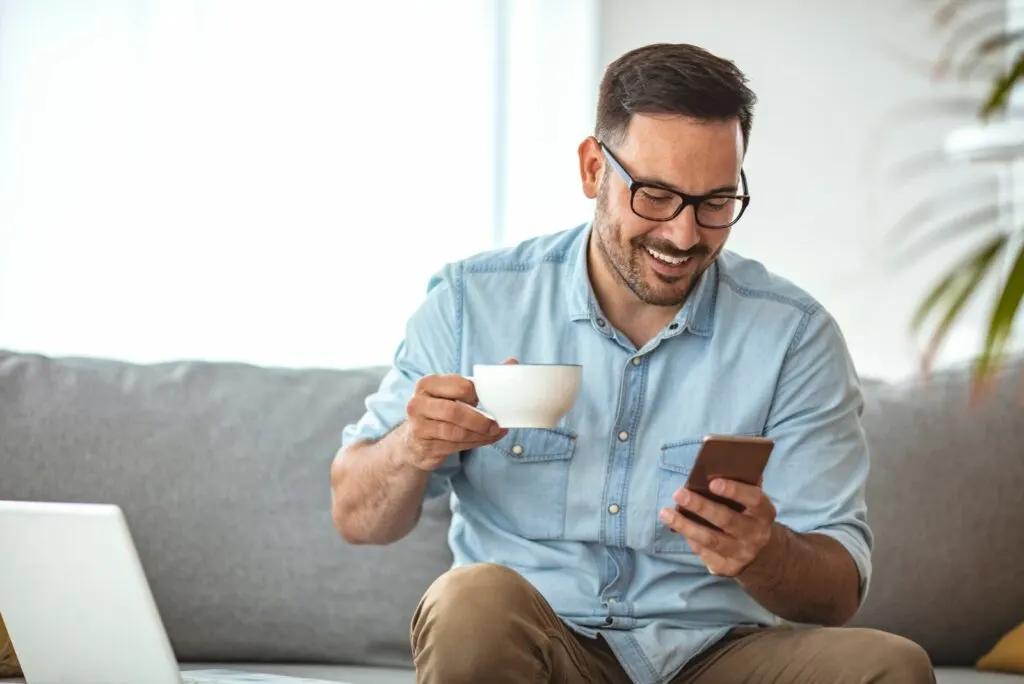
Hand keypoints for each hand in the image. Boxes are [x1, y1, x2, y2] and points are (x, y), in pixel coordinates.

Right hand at [400, 358, 516, 470]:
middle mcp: (418, 403)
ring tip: (495, 433)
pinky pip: (455, 445)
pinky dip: (475, 443)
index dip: (476, 394)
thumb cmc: (440, 410)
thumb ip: (480, 380)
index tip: (486, 401)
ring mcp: (419, 426)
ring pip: (456, 432)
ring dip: (480, 434)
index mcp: (427, 384)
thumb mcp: (454, 392)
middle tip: (497, 425)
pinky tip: (485, 440)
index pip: (459, 386)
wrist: (416, 441)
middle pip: (455, 411)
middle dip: (480, 420)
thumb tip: (512, 362)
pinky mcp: (425, 446)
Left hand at [658, 478, 776, 576]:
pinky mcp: (727, 568)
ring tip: (666, 513)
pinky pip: (705, 554)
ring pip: (711, 540)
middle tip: (679, 493)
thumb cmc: (746, 512)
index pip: (754, 500)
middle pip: (727, 520)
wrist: (758, 550)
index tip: (713, 482)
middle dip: (701, 506)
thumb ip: (740, 481)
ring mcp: (742, 554)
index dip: (735, 490)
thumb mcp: (750, 498)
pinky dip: (690, 539)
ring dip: (686, 526)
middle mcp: (756, 534)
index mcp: (764, 512)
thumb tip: (715, 463)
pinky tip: (677, 527)